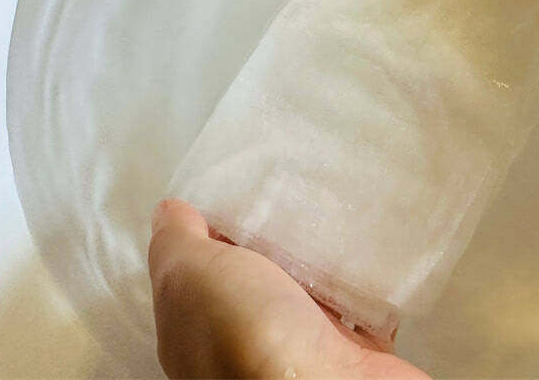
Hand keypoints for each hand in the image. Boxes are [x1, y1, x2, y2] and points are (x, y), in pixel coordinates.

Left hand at [148, 199, 429, 379]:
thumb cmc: (251, 334)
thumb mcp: (191, 274)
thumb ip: (177, 242)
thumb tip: (169, 211)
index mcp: (195, 332)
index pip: (201, 271)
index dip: (216, 229)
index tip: (240, 187)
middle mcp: (248, 344)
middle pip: (260, 278)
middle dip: (276, 238)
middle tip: (293, 189)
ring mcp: (303, 349)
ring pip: (312, 291)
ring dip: (323, 256)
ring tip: (336, 207)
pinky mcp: (355, 351)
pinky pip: (360, 304)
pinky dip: (365, 279)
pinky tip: (369, 245)